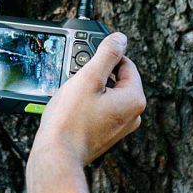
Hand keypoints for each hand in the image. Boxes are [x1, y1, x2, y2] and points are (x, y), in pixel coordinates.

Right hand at [32, 33, 145, 166]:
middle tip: (76, 77)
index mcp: (134, 99)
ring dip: (91, 89)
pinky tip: (73, 108)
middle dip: (97, 74)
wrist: (58, 154)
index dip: (105, 57)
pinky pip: (101, 110)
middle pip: (117, 80)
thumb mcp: (89, 78)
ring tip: (72, 94)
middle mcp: (133, 115)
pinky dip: (88, 104)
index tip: (86, 59)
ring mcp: (121, 126)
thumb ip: (107, 54)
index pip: (125, 64)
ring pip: (107, 95)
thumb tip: (120, 38)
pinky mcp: (107, 134)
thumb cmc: (71, 119)